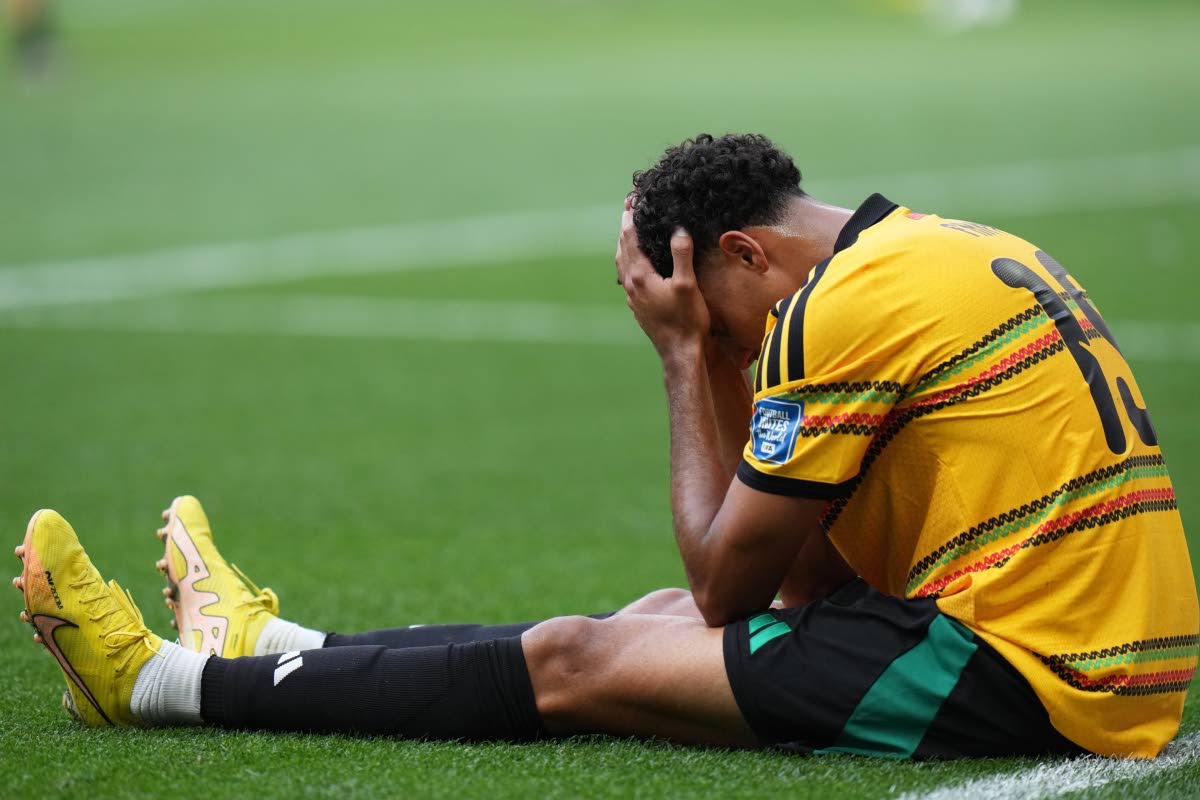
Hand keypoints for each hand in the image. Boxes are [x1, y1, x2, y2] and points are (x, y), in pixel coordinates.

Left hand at [615, 200, 710, 359]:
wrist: (679, 353)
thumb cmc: (686, 320)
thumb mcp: (687, 285)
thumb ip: (681, 255)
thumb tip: (678, 229)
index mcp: (641, 276)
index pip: (630, 239)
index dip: (631, 218)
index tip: (632, 200)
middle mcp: (632, 285)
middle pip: (623, 248)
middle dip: (625, 227)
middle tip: (628, 208)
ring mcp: (633, 297)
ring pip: (622, 263)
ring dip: (624, 244)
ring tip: (628, 231)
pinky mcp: (638, 306)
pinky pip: (627, 277)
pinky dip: (628, 261)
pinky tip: (636, 264)